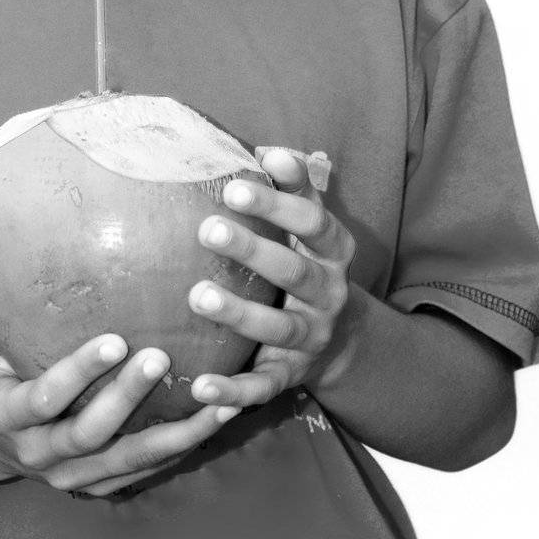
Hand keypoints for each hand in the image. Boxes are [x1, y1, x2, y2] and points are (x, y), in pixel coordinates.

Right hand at [0, 320, 237, 497]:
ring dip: (178, 432)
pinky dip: (186, 445)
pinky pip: (150, 469)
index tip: (114, 338)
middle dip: (127, 398)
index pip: (44, 398)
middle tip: (162, 356)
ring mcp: (78, 476)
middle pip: (90, 433)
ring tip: (220, 399)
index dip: (77, 373)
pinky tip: (224, 414)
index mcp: (11, 418)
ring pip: (131, 460)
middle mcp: (44, 455)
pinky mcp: (104, 485)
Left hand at [186, 148, 357, 409]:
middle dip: (253, 249)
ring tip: (196, 295)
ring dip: (238, 313)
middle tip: (209, 226)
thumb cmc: (306, 263)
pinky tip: (199, 386)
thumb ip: (294, 190)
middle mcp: (328, 294)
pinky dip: (232, 391)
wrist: (342, 341)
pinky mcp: (289, 376)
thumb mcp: (310, 228)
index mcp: (332, 251)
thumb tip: (269, 148)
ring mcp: (310, 337)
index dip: (284, 197)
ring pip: (277, 327)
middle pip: (294, 271)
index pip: (313, 220)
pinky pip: (261, 386)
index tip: (250, 172)